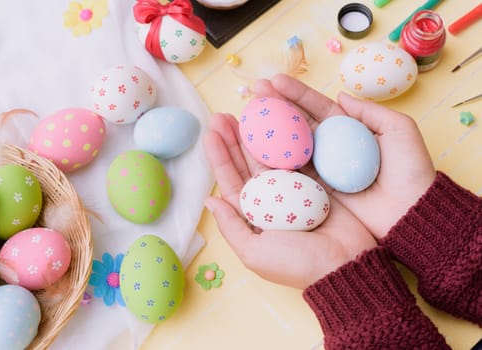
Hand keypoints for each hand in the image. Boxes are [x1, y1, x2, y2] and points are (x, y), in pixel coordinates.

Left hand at [204, 112, 375, 289]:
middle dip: (234, 140)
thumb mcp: (254, 252)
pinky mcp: (316, 182)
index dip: (219, 157)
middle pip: (247, 164)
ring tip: (246, 111)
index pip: (231, 181)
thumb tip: (209, 201)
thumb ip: (231, 226)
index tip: (210, 133)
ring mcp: (293, 190)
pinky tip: (278, 121)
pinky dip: (288, 140)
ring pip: (271, 157)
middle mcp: (270, 201)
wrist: (344, 266)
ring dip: (259, 135)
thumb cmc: (296, 264)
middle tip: (223, 115)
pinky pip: (298, 157)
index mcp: (253, 216)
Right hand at [254, 74, 435, 238]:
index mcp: (348, 129)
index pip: (316, 107)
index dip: (295, 93)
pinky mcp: (316, 190)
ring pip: (289, 146)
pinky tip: (255, 148)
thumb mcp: (399, 129)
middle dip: (275, 106)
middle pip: (297, 123)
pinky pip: (292, 173)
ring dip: (268, 132)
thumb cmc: (410, 169)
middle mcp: (330, 147)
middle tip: (254, 92)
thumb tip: (340, 96)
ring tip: (248, 115)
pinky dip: (273, 162)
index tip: (274, 81)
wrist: (409, 210)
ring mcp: (321, 169)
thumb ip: (370, 111)